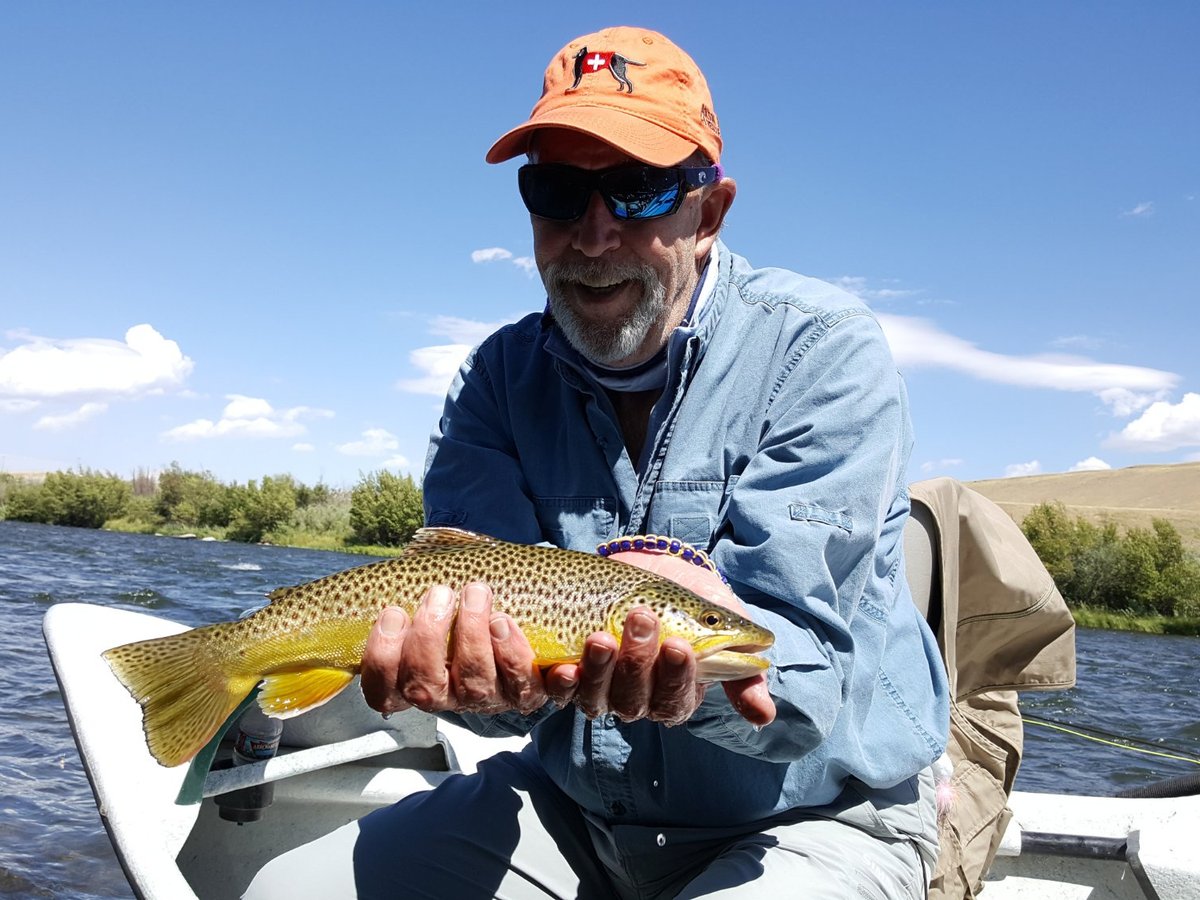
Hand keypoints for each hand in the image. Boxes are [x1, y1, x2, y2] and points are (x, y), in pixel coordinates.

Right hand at [360, 582, 547, 716]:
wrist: (541, 602)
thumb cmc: (483, 591)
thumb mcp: (451, 580)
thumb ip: (432, 573)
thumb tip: (417, 544)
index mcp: (419, 676)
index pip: (384, 690)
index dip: (381, 657)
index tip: (393, 611)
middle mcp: (453, 694)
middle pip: (425, 687)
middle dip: (428, 638)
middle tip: (442, 592)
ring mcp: (493, 696)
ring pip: (476, 688)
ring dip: (475, 640)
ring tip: (482, 597)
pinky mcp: (537, 692)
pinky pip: (541, 696)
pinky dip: (554, 681)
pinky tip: (565, 666)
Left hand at [543, 551, 775, 727]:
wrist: (649, 562)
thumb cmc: (690, 597)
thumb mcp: (721, 623)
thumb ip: (742, 670)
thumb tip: (763, 716)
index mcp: (674, 693)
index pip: (676, 700)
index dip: (677, 678)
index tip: (680, 645)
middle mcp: (636, 699)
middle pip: (634, 700)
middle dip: (637, 663)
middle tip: (641, 618)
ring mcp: (598, 688)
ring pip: (596, 697)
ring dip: (599, 669)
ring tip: (601, 635)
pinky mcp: (566, 671)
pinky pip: (556, 690)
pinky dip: (558, 681)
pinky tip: (562, 664)